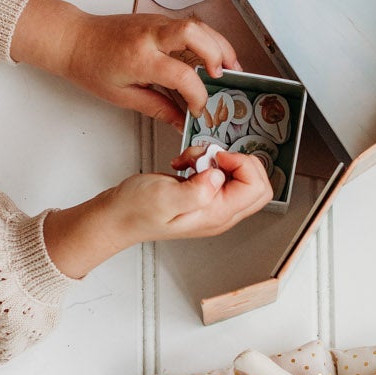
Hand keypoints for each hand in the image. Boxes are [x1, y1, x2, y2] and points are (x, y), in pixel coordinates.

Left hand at [12, 0, 237, 128]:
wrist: (74, 40)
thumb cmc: (91, 66)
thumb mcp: (122, 96)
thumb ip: (157, 108)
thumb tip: (181, 122)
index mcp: (140, 59)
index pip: (182, 75)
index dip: (197, 95)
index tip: (199, 109)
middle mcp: (150, 36)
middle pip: (195, 34)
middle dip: (217, 54)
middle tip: (225, 76)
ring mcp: (155, 23)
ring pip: (197, 25)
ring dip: (218, 43)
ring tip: (230, 66)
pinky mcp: (157, 20)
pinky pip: (189, 25)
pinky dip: (205, 39)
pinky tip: (211, 56)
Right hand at [44, 151, 271, 278]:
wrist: (118, 217)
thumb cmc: (135, 211)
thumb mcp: (163, 198)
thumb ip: (196, 190)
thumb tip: (219, 176)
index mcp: (217, 214)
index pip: (256, 187)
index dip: (241, 164)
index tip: (216, 157)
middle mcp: (221, 212)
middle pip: (257, 183)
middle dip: (236, 160)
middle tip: (210, 157)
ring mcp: (214, 204)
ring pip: (239, 175)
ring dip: (218, 158)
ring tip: (193, 161)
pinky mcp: (204, 194)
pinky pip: (220, 173)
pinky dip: (206, 160)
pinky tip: (187, 164)